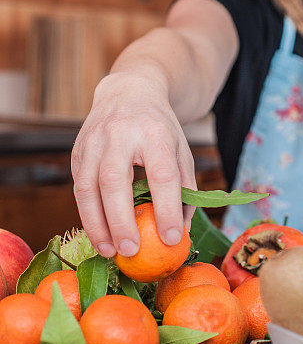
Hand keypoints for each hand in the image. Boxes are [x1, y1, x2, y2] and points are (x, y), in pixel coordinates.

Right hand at [71, 72, 195, 258]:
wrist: (129, 92)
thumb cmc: (160, 129)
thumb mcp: (182, 150)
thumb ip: (185, 189)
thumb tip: (179, 233)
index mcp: (154, 133)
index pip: (161, 174)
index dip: (167, 208)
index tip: (172, 238)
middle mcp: (120, 134)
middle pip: (115, 181)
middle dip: (121, 220)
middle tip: (131, 251)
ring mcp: (94, 141)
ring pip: (87, 187)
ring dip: (96, 224)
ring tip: (109, 251)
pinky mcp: (77, 150)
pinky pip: (78, 187)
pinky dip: (87, 214)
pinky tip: (99, 234)